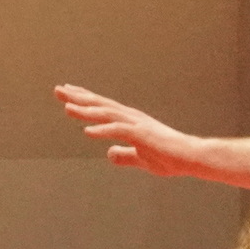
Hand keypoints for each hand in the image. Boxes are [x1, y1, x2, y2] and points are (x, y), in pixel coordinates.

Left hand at [56, 85, 209, 177]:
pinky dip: (103, 130)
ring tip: (67, 106)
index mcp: (131, 121)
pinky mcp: (142, 135)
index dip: (85, 100)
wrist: (191, 158)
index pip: (103, 107)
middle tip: (58, 89)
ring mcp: (137, 125)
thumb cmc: (170, 157)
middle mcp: (131, 118)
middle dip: (78, 97)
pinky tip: (88, 131)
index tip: (68, 93)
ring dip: (86, 110)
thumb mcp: (141, 159)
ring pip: (106, 114)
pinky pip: (119, 131)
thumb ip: (125, 155)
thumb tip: (109, 154)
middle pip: (100, 105)